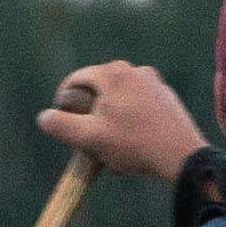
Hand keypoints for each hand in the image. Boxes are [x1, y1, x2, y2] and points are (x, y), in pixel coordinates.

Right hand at [37, 60, 209, 182]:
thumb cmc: (134, 144)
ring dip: (109, 120)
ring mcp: (154, 83)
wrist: (182, 156)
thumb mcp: (89, 138)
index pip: (75, 81)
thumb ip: (61, 126)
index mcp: (113, 74)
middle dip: (89, 114)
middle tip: (88, 140)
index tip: (62, 123)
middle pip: (98, 90)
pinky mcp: (166, 98)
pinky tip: (132, 145)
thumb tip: (44, 117)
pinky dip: (129, 122)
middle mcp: (135, 70)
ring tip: (111, 147)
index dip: (63, 102)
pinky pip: (138, 106)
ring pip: (119, 99)